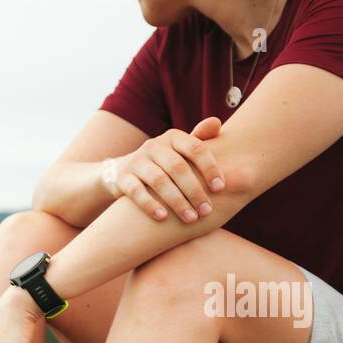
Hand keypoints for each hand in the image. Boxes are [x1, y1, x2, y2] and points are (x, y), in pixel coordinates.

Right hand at [105, 116, 225, 223]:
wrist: (126, 172)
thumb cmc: (165, 164)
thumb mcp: (181, 150)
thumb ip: (201, 140)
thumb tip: (216, 122)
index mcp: (173, 137)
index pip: (195, 148)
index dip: (210, 168)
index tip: (220, 189)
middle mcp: (153, 146)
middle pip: (178, 167)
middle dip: (194, 191)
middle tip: (206, 211)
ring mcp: (136, 161)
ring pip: (159, 181)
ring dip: (177, 202)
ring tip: (190, 218)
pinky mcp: (122, 178)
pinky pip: (136, 192)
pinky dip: (150, 205)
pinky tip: (163, 218)